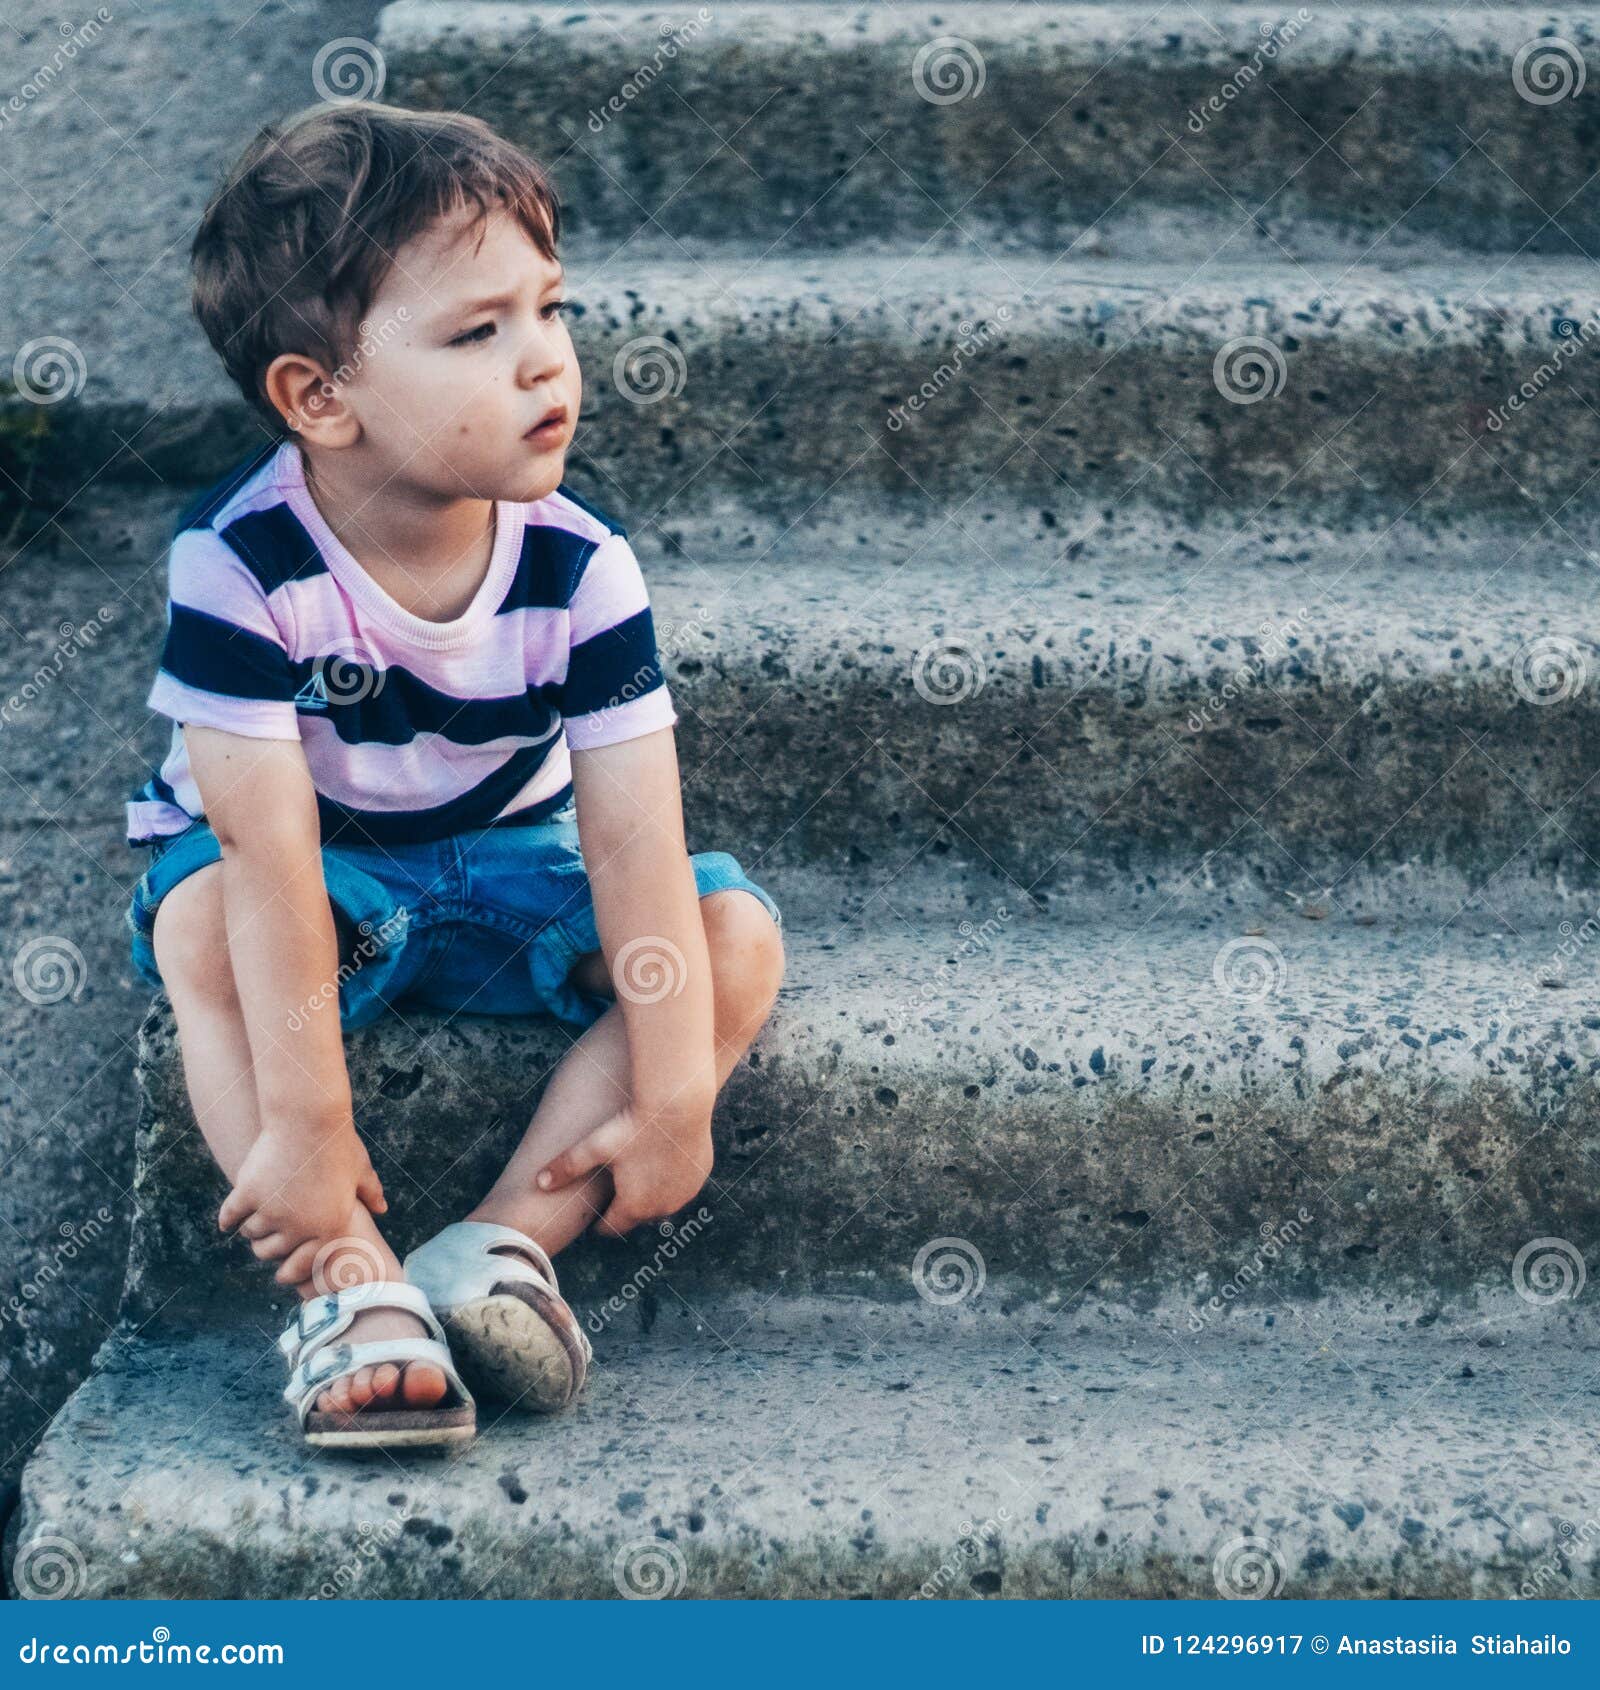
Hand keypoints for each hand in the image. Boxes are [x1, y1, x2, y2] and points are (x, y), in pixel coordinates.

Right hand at [218, 1126, 385, 1264]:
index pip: (302, 1264)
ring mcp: (272, 1211)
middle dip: (268, 1246)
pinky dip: (228, 1219)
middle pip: (271, 1250)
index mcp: (329, 1227)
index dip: (290, 1269)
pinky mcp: (249, 1194)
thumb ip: (370, 1193)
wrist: (310, 1118)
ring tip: (253, 1223)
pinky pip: (231, 1216)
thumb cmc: (338, 1143)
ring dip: (252, 1229)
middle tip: (265, 1242)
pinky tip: (227, 1221)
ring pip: (251, 1232)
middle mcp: (299, 1226)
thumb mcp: (360, 1170)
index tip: (282, 1273)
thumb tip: (383, 1208)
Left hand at [537, 1103, 712, 1236]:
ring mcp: (684, 1193)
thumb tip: (538, 1182)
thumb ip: (566, 1166)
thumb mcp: (595, 1145)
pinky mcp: (699, 1176)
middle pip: (638, 1217)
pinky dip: (672, 1180)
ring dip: (651, 1195)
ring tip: (638, 1176)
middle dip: (626, 1208)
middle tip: (615, 1190)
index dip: (600, 1223)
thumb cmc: (634, 1125)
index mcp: (633, 1206)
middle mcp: (662, 1207)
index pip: (612, 1228)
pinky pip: (682, 1187)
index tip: (594, 1218)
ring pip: (663, 1204)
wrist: (678, 1104)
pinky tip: (661, 1162)